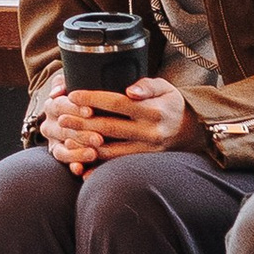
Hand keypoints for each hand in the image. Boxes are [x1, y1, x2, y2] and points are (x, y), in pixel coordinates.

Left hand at [44, 76, 195, 167]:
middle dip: (83, 122)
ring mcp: (146, 150)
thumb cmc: (171, 105)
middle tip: (62, 117)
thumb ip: (148, 85)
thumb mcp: (165, 88)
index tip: (73, 95)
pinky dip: (98, 168)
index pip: (117, 103)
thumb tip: (130, 90)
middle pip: (109, 127)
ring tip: (66, 139)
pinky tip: (81, 166)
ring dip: (86, 146)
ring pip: (111, 150)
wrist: (192, 132)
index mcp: (152, 110)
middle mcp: (149, 132)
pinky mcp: (142, 162)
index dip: (93, 98)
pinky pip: (117, 166)